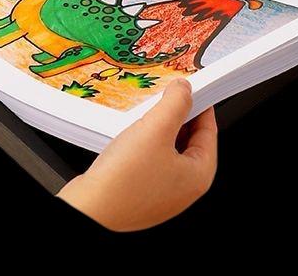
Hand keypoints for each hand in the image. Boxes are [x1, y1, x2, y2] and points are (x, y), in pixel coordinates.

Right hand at [58, 79, 216, 230]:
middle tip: (165, 98)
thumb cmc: (122, 182)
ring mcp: (163, 191)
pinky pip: (151, 159)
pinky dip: (145, 143)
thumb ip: (176, 103)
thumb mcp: (155, 129)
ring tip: (144, 117)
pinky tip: (130, 136)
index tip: (191, 88)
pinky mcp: (142, 191)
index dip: (201, 104)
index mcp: (199, 176)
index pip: (209, 130)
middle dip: (178, 116)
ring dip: (159, 128)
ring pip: (168, 148)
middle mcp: (184, 187)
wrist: (88, 209)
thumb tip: (185, 89)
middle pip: (190, 139)